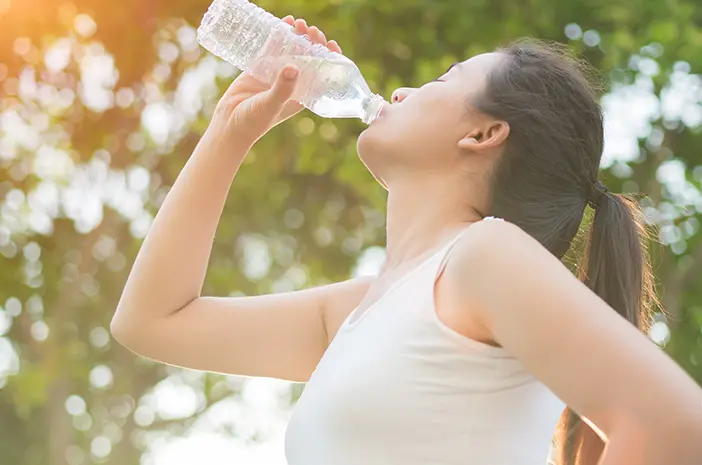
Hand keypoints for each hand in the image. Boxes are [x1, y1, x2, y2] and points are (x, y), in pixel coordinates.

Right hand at [208, 16, 342, 149]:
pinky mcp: (260, 68)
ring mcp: (276, 75)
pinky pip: (272, 48)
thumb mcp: (271, 105)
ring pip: (291, 51)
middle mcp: (292, 84)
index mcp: (302, 95)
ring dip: (298, 36)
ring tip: (298, 23)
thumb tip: (294, 67)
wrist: (228, 124)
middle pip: (308, 59)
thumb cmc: (253, 122)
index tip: (331, 45)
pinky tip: (283, 23)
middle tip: (311, 30)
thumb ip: (282, 89)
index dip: (329, 59)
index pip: (321, 75)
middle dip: (313, 43)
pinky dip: (279, 36)